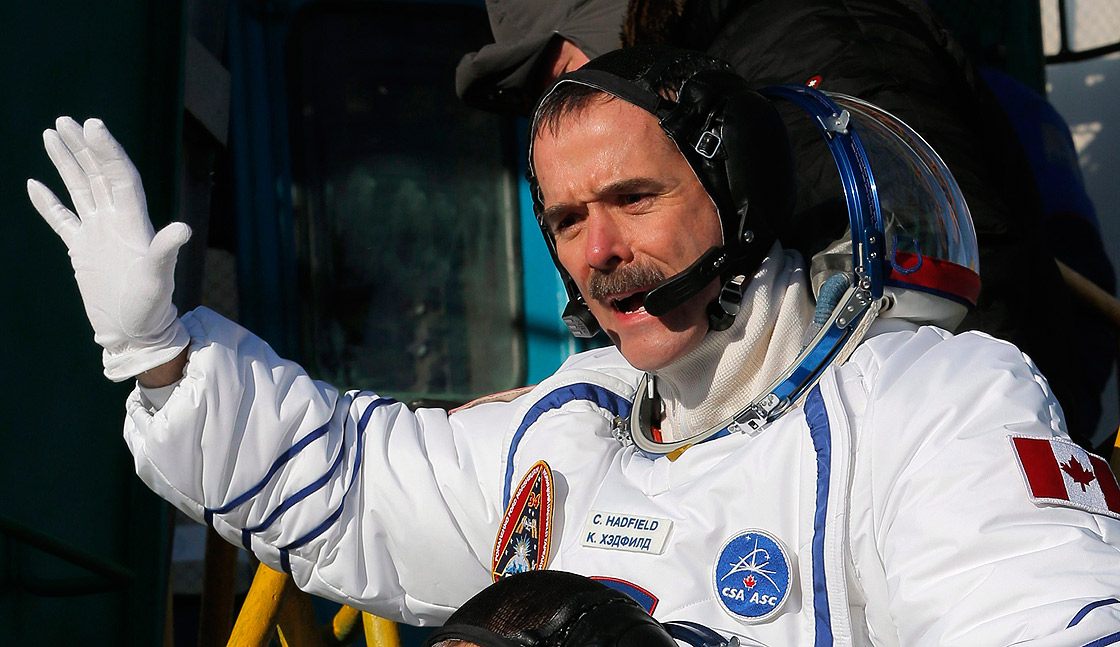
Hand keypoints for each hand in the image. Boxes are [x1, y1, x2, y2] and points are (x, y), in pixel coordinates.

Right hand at [28, 116, 190, 381]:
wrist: (135, 332)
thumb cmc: (151, 308)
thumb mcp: (158, 280)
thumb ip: (164, 252)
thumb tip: (181, 228)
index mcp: (133, 222)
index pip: (120, 176)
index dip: (107, 150)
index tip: (92, 124)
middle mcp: (115, 221)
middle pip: (98, 174)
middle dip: (83, 147)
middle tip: (65, 120)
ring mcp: (97, 234)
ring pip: (80, 189)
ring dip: (66, 163)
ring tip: (50, 133)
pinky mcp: (82, 250)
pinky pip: (63, 220)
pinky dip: (49, 203)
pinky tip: (34, 184)